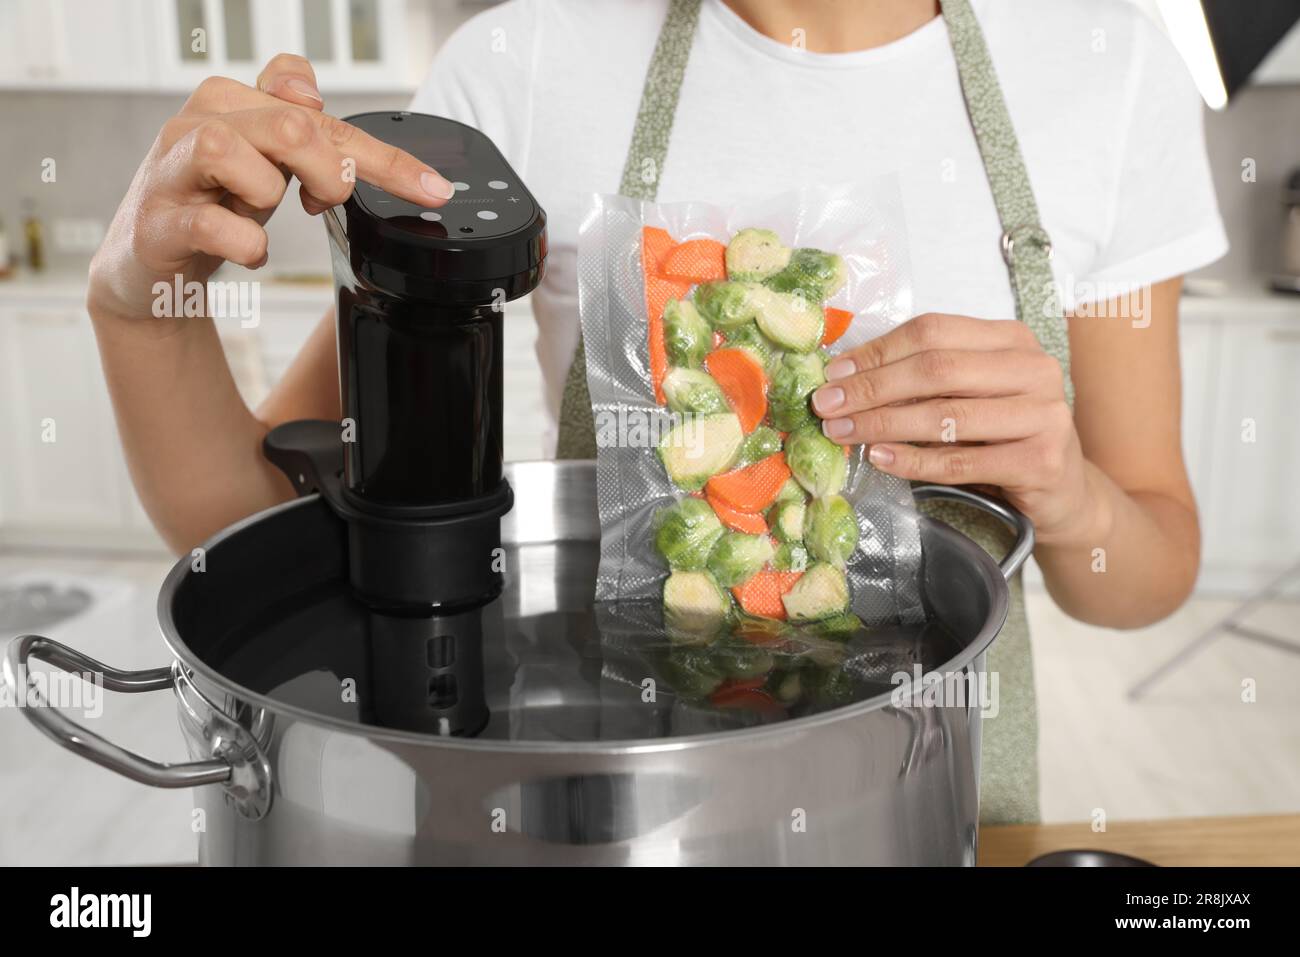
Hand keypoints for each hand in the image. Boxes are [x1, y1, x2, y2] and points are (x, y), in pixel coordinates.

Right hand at [88, 54, 454, 328]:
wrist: (149, 261)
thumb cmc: (214, 202)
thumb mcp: (269, 161)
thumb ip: (303, 127)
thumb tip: (315, 92)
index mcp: (234, 103)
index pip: (312, 102)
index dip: (382, 151)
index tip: (430, 190)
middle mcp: (198, 123)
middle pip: (288, 125)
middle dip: (330, 171)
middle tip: (326, 200)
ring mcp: (172, 171)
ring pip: (230, 153)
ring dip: (270, 194)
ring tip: (267, 215)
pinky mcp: (159, 223)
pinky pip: (209, 225)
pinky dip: (244, 243)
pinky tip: (250, 250)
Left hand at [811, 313, 1098, 546]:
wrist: (1062, 490)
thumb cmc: (1002, 436)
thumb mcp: (968, 395)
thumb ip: (922, 379)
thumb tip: (843, 378)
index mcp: (1011, 339)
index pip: (932, 331)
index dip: (877, 351)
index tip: (833, 375)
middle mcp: (1034, 367)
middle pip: (936, 369)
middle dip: (872, 388)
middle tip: (826, 407)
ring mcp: (1043, 413)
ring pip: (945, 415)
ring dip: (883, 424)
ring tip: (842, 433)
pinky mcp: (1042, 460)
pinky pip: (961, 460)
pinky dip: (913, 460)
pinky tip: (880, 458)